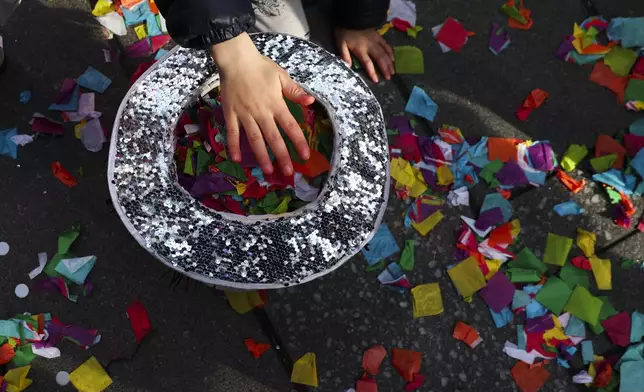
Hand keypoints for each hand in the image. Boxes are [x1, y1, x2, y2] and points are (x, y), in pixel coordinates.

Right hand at [210, 33, 313, 175]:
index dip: (298, 142)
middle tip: (288, 172)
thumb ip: (295, 91)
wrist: (236, 59)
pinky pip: (232, 132)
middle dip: (282, 156)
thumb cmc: (260, 67)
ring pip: (255, 139)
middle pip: (274, 138)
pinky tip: (236, 159)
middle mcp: (261, 112)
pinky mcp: (230, 113)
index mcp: (276, 104)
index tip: (305, 156)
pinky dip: (233, 146)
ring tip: (267, 170)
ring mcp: (245, 114)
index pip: (290, 126)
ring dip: (261, 156)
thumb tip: (311, 102)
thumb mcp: (281, 76)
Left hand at [335, 28, 394, 82]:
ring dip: (389, 62)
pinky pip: (386, 45)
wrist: (351, 17)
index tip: (377, 80)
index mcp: (360, 49)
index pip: (367, 63)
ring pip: (385, 52)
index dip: (372, 72)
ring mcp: (376, 40)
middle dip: (385, 69)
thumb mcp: (340, 43)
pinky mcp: (378, 36)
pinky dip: (391, 52)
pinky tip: (393, 59)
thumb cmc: (344, 32)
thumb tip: (348, 67)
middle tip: (389, 78)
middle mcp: (370, 46)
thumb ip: (345, 55)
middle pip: (380, 58)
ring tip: (393, 71)